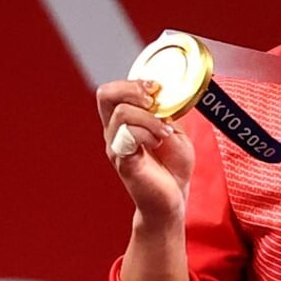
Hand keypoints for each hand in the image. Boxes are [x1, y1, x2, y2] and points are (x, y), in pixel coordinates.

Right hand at [96, 79, 194, 222]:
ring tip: (164, 132)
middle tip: (154, 102)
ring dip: (150, 117)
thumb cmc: (172, 166)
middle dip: (133, 90)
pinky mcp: (123, 161)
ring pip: (122, 113)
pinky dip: (147, 133)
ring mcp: (116, 146)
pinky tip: (158, 142)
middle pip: (105, 94)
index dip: (134, 82)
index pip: (113, 90)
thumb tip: (165, 94)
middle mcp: (114, 131)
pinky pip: (128, 136)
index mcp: (125, 121)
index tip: (157, 88)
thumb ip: (167, 112)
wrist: (173, 198)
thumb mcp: (175, 130)